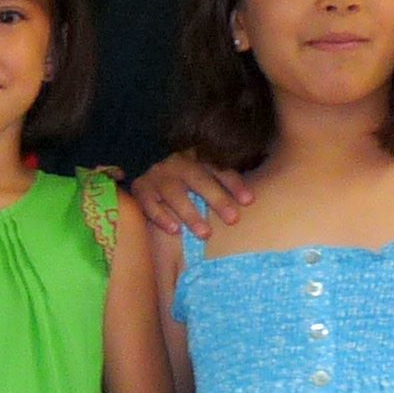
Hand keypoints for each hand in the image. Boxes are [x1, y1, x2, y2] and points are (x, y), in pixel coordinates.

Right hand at [133, 151, 250, 238]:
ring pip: (174, 193)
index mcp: (197, 158)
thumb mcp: (203, 179)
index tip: (249, 201)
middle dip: (216, 199)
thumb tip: (252, 200)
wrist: (144, 176)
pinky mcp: (140, 190)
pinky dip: (162, 217)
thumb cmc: (185, 186)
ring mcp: (157, 176)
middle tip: (233, 220)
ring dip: (190, 213)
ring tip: (205, 234)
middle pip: (198, 179)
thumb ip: (222, 184)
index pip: (218, 168)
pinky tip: (174, 230)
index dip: (233, 183)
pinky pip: (150, 204)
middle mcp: (177, 164)